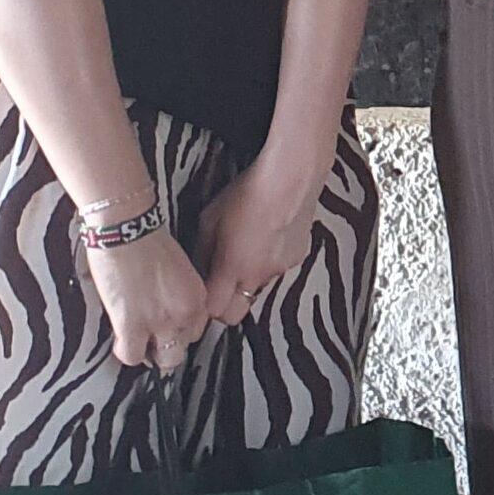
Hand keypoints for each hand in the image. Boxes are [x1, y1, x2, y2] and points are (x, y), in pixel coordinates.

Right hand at [80, 223, 211, 370]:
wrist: (125, 228)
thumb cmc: (145, 237)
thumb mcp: (175, 267)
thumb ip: (176, 291)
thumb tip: (161, 304)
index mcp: (196, 295)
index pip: (196, 329)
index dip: (179, 330)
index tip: (167, 327)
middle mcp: (184, 312)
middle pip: (183, 347)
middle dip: (166, 344)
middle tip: (150, 336)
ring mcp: (160, 322)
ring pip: (164, 360)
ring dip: (149, 353)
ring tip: (136, 341)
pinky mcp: (132, 326)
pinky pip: (132, 356)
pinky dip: (125, 351)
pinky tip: (120, 339)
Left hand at [194, 151, 321, 328]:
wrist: (290, 178)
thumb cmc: (246, 194)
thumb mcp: (210, 219)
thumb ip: (201, 251)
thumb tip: (196, 270)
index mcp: (232, 269)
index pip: (214, 312)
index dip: (203, 310)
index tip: (199, 300)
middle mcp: (257, 277)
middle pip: (235, 316)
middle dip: (223, 309)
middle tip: (216, 288)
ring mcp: (280, 270)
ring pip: (256, 292)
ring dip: (246, 282)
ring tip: (245, 252)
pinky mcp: (297, 258)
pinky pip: (276, 271)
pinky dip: (267, 263)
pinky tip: (266, 239)